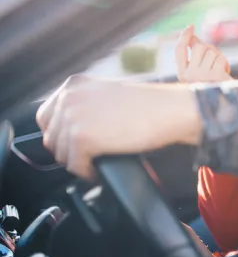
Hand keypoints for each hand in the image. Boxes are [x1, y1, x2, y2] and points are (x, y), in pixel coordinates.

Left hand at [36, 75, 201, 179]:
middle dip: (70, 151)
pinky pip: (75, 166)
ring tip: (100, 161)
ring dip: (80, 163)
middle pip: (51, 138)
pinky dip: (89, 172)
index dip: (61, 135)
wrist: (172, 109)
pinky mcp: (82, 137)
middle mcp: (68, 97)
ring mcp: (73, 117)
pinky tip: (104, 167)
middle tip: (92, 157)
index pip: (46, 117)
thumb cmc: (151, 105)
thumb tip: (70, 129)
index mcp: (74, 84)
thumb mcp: (109, 95)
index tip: (76, 145)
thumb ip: (86, 105)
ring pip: (61, 155)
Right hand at [175, 25, 231, 82]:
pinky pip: (220, 58)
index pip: (179, 50)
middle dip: (209, 49)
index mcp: (182, 74)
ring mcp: (202, 75)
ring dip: (218, 57)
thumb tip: (192, 37)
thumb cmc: (213, 84)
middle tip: (214, 61)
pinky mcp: (216, 76)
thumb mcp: (200, 71)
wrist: (225, 103)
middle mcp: (189, 75)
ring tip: (219, 70)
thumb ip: (196, 55)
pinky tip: (224, 73)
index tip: (191, 26)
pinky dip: (225, 63)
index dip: (184, 36)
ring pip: (211, 51)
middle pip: (199, 46)